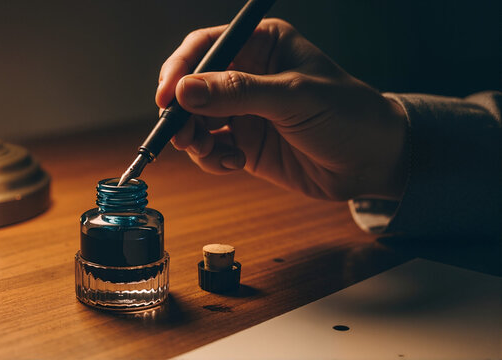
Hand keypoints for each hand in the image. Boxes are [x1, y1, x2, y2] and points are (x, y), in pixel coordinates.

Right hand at [156, 19, 407, 200]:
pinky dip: (212, 159)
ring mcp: (244, 111)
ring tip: (209, 152)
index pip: (206, 47)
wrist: (373, 162)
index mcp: (262, 46)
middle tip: (180, 134)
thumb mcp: (294, 97)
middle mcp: (247, 76)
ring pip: (196, 120)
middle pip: (192, 87)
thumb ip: (238, 92)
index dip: (180, 69)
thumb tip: (184, 90)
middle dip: (181, 111)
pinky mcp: (245, 143)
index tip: (167, 97)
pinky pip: (211, 149)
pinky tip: (235, 163)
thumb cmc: (347, 115)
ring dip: (193, 138)